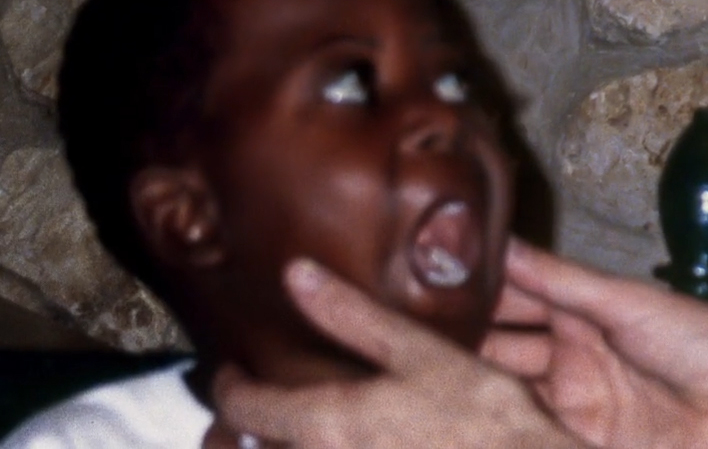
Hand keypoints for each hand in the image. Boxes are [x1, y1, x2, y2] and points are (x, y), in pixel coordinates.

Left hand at [214, 259, 577, 448]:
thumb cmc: (480, 417)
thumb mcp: (419, 353)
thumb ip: (353, 316)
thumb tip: (298, 275)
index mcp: (325, 424)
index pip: (246, 408)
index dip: (228, 387)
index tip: (229, 371)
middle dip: (241, 431)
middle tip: (248, 406)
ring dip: (277, 444)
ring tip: (289, 426)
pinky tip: (344, 439)